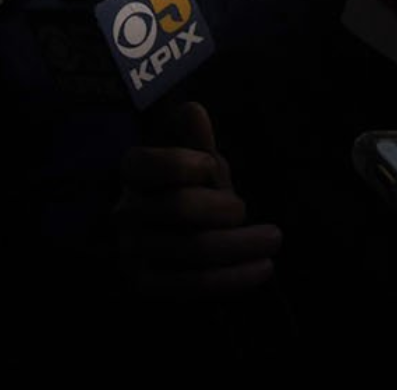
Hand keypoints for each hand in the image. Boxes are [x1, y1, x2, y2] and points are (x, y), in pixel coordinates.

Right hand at [115, 101, 280, 297]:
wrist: (180, 239)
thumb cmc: (192, 189)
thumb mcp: (197, 161)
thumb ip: (197, 140)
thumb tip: (194, 111)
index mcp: (131, 172)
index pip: (150, 164)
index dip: (187, 164)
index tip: (213, 167)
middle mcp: (124, 212)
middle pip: (180, 208)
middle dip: (225, 208)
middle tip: (246, 208)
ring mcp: (133, 251)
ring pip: (194, 250)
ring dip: (242, 245)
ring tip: (272, 239)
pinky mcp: (149, 284)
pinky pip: (195, 285)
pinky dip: (235, 278)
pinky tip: (264, 268)